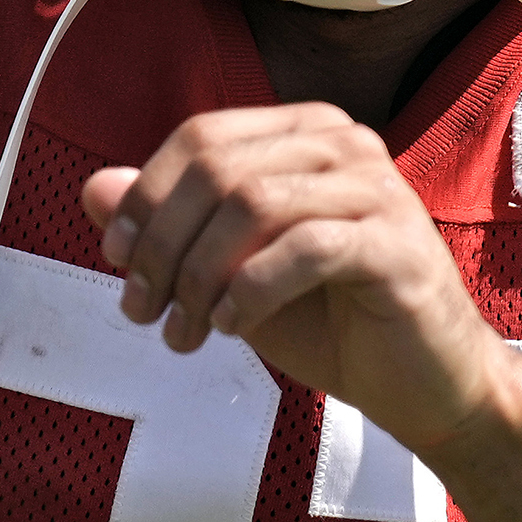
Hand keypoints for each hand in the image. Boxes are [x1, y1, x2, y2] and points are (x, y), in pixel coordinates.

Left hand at [81, 104, 504, 451]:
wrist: (427, 387)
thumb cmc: (333, 323)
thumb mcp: (231, 273)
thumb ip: (170, 227)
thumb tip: (94, 189)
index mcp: (306, 134)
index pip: (202, 138)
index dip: (146, 195)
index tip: (117, 260)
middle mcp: (345, 144)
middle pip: (219, 168)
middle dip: (163, 242)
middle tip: (141, 308)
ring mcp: (378, 189)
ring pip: (254, 203)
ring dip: (199, 273)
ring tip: (184, 329)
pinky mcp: (397, 245)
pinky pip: (304, 248)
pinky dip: (251, 289)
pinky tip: (230, 326)